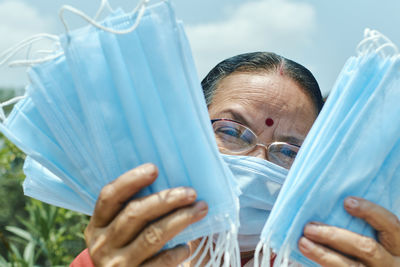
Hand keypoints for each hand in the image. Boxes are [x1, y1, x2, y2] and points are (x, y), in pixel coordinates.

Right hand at [84, 163, 207, 266]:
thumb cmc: (124, 250)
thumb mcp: (116, 232)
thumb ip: (132, 212)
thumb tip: (170, 184)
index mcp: (98, 225)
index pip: (109, 196)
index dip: (131, 180)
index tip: (154, 168)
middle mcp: (103, 244)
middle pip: (135, 213)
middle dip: (166, 199)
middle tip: (190, 192)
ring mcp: (117, 264)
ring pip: (151, 236)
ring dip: (180, 219)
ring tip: (200, 209)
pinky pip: (161, 262)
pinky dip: (176, 252)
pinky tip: (186, 247)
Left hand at [298, 197, 399, 265]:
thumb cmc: (368, 249)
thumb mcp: (377, 238)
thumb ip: (363, 226)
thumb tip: (335, 204)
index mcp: (398, 245)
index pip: (390, 224)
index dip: (370, 211)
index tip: (347, 201)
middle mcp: (391, 263)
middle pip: (367, 248)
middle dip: (335, 236)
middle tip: (309, 227)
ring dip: (323, 254)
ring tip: (303, 243)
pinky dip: (324, 264)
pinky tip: (309, 256)